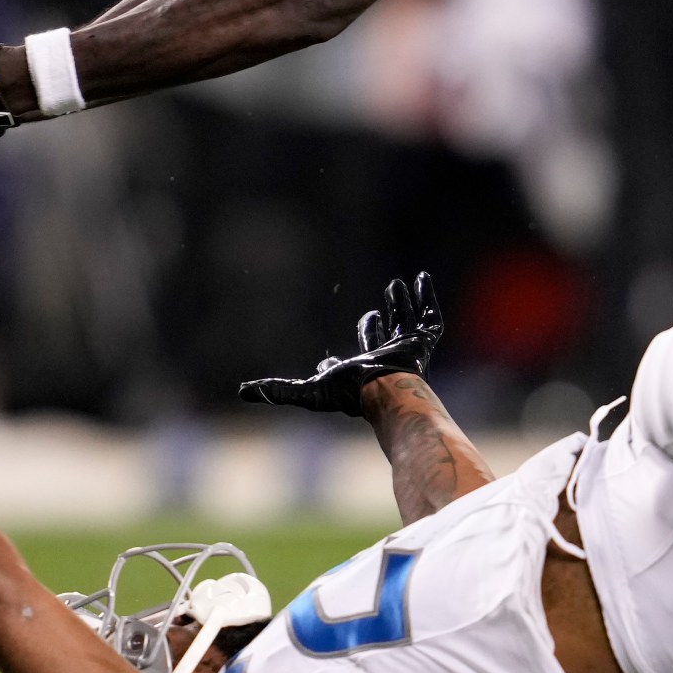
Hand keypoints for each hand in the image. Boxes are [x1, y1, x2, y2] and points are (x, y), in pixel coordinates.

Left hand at [240, 274, 443, 415]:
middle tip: (378, 303)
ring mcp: (406, 351)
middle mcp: (383, 360)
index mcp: (358, 373)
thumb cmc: (349, 393)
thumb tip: (242, 391)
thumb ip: (278, 391)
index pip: (346, 365)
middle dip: (378, 323)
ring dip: (402, 305)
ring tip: (398, 284)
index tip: (331, 355)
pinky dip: (427, 298)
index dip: (337, 360)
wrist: (387, 390)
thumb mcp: (307, 391)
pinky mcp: (423, 343)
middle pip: (381, 338)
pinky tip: (422, 279)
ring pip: (406, 324)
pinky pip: (430, 318)